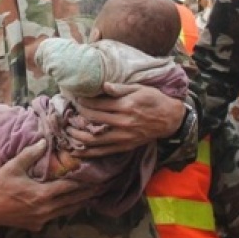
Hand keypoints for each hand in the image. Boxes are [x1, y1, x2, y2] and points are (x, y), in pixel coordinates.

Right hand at [0, 139, 94, 231]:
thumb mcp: (13, 166)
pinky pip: (56, 217)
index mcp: (41, 195)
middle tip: (104, 187)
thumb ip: (30, 154)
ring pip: (67, 211)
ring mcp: (41, 220)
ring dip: (81, 203)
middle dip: (89, 194)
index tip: (98, 177)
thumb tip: (44, 140)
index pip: (70, 188)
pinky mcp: (36, 226)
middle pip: (73, 202)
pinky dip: (67, 210)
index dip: (85, 183)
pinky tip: (73, 205)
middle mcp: (45, 210)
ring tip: (95, 196)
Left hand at [67, 82, 185, 157]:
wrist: (170, 119)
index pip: (97, 104)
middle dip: (78, 115)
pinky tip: (76, 150)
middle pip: (93, 119)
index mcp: (126, 105)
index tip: (75, 99)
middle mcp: (123, 122)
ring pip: (94, 138)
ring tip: (67, 130)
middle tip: (69, 112)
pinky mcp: (125, 146)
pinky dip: (88, 151)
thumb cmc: (155, 100)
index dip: (83, 102)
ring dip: (77, 135)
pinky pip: (103, 151)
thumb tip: (103, 85)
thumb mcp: (140, 88)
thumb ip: (120, 88)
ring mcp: (123, 136)